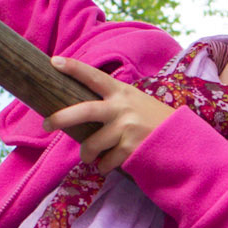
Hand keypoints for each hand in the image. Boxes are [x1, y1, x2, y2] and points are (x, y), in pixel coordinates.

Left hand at [47, 59, 175, 172]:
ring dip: (87, 154)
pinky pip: (105, 162)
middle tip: (46, 124)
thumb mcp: (135, 101)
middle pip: (83, 111)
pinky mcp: (130, 149)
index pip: (94, 76)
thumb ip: (113, 102)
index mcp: (121, 92)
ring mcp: (126, 128)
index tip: (54, 61)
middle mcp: (122, 107)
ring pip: (91, 145)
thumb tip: (81, 112)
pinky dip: (104, 166)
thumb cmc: (153, 120)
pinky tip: (110, 163)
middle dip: (60, 118)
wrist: (182, 139)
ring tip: (90, 156)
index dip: (73, 68)